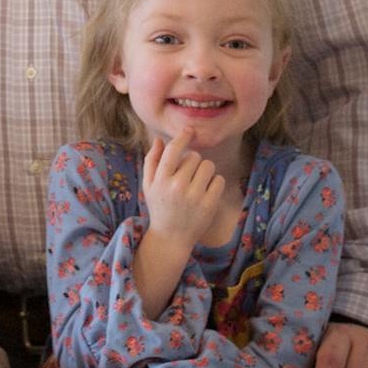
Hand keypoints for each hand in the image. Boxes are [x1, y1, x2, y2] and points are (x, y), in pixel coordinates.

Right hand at [141, 131, 226, 248]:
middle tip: (188, 176)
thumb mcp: (148, 184)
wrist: (171, 238)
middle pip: (195, 156)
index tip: (190, 130)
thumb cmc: (159, 207)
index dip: (183, 136)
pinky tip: (206, 192)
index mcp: (161, 179)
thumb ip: (152, 160)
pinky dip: (215, 183)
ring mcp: (194, 196)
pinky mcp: (209, 205)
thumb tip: (160, 140)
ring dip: (205, 171)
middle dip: (193, 162)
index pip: (174, 149)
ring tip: (197, 183)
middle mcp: (177, 186)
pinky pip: (219, 180)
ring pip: (208, 166)